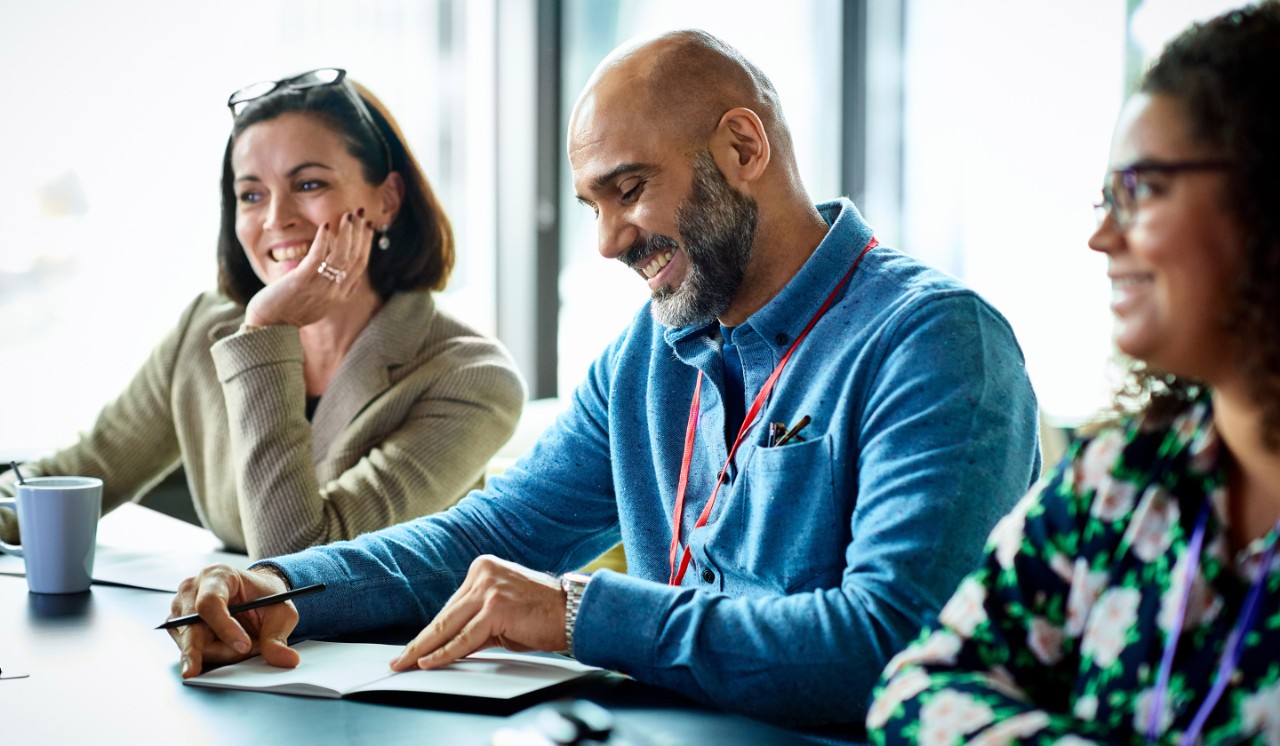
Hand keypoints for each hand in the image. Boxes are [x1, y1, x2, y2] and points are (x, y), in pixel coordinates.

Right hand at [167, 564, 299, 678]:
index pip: (209, 603)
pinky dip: (211, 656)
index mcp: (217, 575)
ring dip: (219, 653)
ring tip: (243, 646)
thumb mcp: (281, 613)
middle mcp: (192, 590)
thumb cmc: (266, 598)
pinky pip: (189, 650)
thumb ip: (279, 637)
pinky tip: (229, 648)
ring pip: (191, 643)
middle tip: (244, 655)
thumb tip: (286, 660)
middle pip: (194, 628)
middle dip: (221, 649)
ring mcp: (180, 609)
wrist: (257, 598)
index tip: (244, 646)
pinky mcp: (178, 628)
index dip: (225, 628)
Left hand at [243, 208, 375, 327]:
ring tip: (348, 215)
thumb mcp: (322, 306)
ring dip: (346, 232)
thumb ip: (338, 293)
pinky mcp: (301, 282)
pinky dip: (323, 239)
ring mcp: (318, 287)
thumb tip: (355, 282)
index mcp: (340, 295)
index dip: (366, 243)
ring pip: (340, 255)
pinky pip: (317, 257)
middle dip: (360, 232)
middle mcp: (334, 291)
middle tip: (361, 213)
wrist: (268, 326)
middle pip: (354, 257)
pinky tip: (326, 224)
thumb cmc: (290, 313)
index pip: (360, 265)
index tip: (368, 226)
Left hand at [390, 555, 565, 671]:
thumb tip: (448, 644)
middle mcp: (483, 573)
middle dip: (420, 642)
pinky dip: (446, 652)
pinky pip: (465, 637)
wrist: (572, 612)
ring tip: (407, 663)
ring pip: (449, 625)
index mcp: (483, 568)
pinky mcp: (496, 607)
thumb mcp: (502, 614)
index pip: (450, 606)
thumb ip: (475, 622)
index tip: (413, 647)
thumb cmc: (542, 614)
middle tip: (399, 658)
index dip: (430, 631)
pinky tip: (430, 661)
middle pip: (444, 615)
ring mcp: (489, 589)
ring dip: (425, 649)